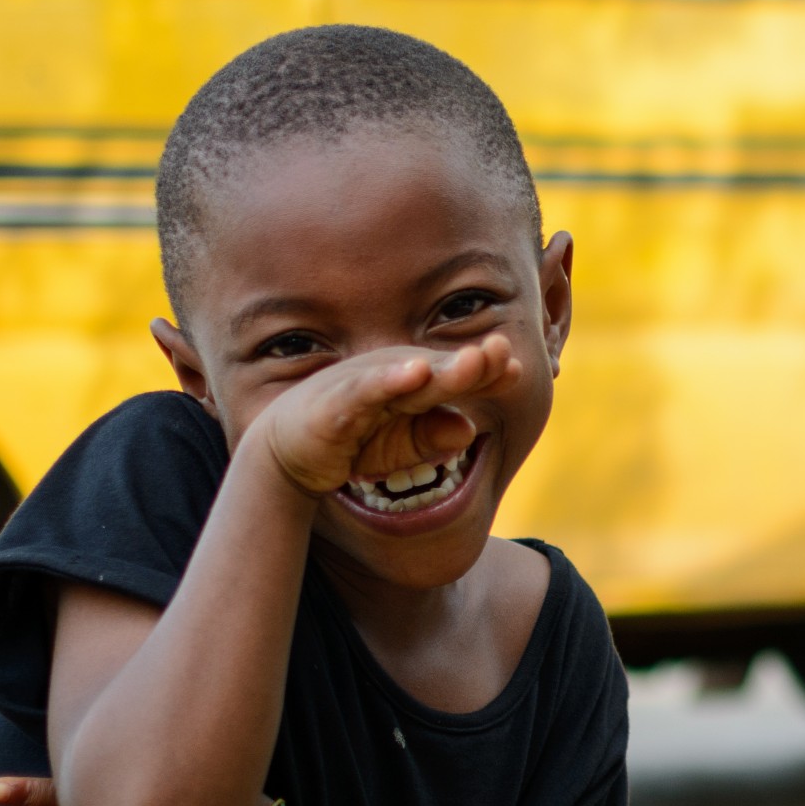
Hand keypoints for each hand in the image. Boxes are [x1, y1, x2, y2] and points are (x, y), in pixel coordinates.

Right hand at [251, 337, 518, 499]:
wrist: (287, 454)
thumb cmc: (354, 442)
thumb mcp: (401, 448)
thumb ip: (433, 438)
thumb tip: (469, 430)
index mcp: (414, 383)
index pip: (458, 377)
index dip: (488, 374)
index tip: (517, 369)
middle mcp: (392, 375)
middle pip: (440, 370)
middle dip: (472, 363)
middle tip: (503, 351)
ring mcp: (364, 385)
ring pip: (407, 375)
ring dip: (440, 369)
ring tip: (472, 363)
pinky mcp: (336, 403)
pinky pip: (366, 391)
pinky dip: (389, 381)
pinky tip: (413, 373)